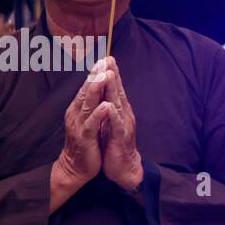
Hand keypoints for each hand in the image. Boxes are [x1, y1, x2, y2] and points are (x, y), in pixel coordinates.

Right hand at [55, 64, 113, 186]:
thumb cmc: (85, 142)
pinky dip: (98, 115)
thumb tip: (95, 86)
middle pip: (87, 92)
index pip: (87, 87)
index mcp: (78, 108)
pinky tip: (106, 106)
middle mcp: (76, 114)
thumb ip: (90, 103)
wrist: (76, 167)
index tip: (104, 59)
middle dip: (95, 76)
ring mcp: (79, 125)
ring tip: (104, 76)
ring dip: (96, 90)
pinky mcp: (84, 138)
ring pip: (88, 104)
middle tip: (103, 61)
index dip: (95, 73)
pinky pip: (91, 124)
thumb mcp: (87, 119)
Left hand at [97, 58, 143, 190]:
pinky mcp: (120, 138)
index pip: (113, 89)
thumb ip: (106, 108)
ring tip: (108, 75)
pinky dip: (112, 115)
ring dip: (113, 89)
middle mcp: (122, 114)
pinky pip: (116, 124)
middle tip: (109, 58)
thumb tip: (101, 94)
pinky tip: (109, 106)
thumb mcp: (107, 122)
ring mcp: (123, 125)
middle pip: (116, 91)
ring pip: (117, 103)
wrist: (121, 167)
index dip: (109, 73)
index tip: (105, 58)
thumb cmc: (113, 144)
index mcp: (117, 110)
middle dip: (112, 75)